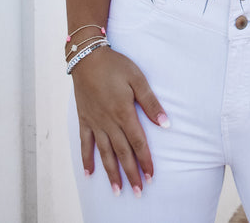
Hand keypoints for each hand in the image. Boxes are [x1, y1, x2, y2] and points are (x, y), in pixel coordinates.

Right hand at [71, 46, 168, 195]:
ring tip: (118, 190)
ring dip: (111, 173)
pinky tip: (89, 174)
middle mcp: (109, 122)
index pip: (137, 142)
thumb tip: (165, 123)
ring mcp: (95, 123)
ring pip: (104, 153)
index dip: (145, 160)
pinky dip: (87, 160)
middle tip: (139, 191)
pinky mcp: (85, 120)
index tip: (151, 176)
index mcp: (123, 112)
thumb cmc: (115, 66)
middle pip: (122, 153)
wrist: (87, 58)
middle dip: (131, 173)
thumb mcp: (137, 78)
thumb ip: (151, 102)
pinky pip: (86, 144)